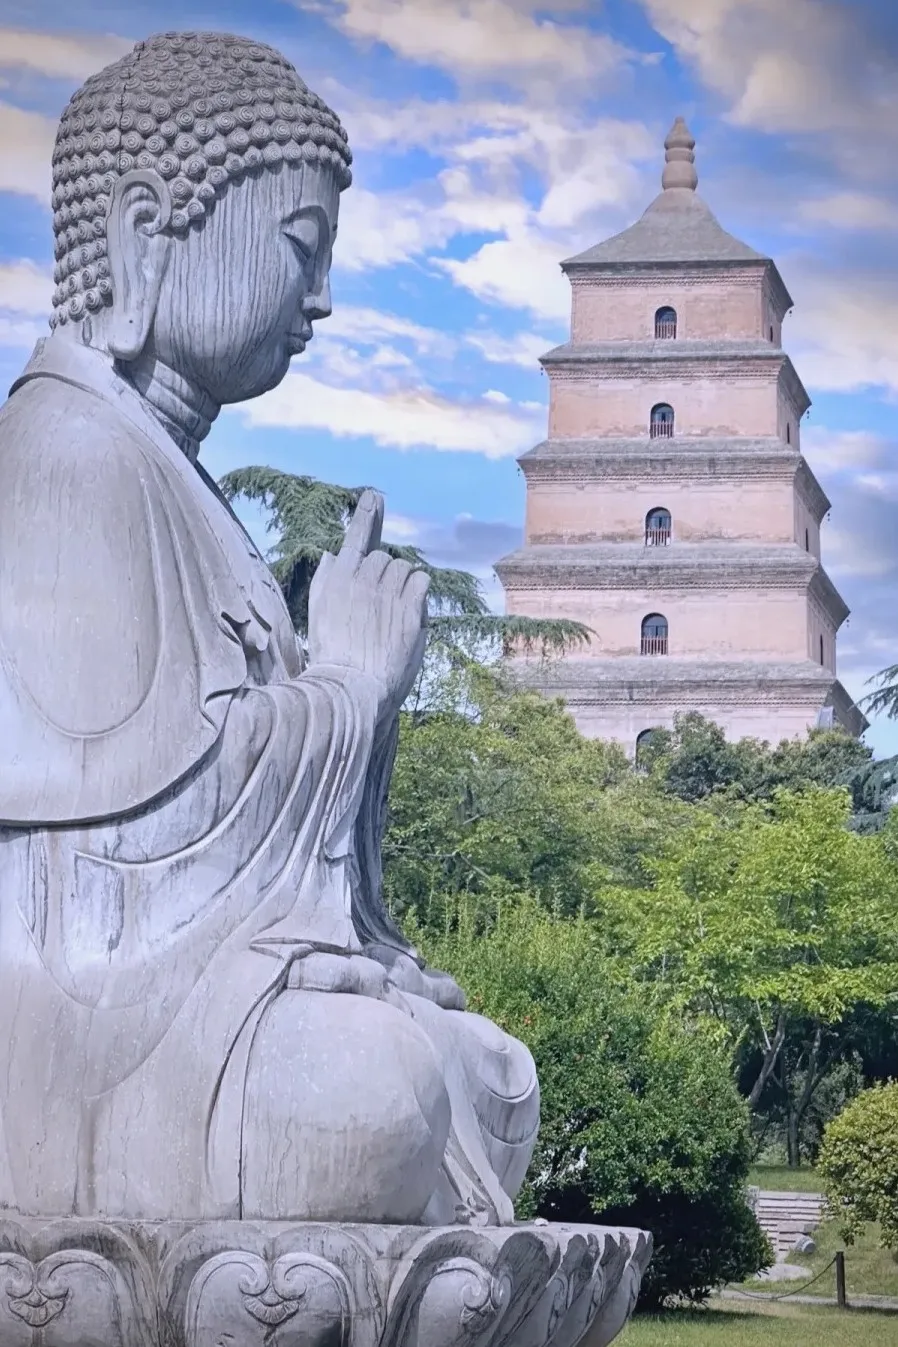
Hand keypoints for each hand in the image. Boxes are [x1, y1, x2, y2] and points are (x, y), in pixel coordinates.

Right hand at [307, 490, 429, 714]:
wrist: (351, 688)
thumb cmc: (332, 657)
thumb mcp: (318, 615)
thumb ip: (326, 581)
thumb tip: (332, 553)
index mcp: (337, 579)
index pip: (356, 538)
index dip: (366, 515)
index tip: (375, 495)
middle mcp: (361, 578)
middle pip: (384, 558)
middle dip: (386, 577)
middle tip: (380, 610)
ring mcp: (387, 590)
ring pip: (405, 570)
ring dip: (403, 587)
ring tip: (392, 618)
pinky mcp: (409, 606)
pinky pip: (421, 582)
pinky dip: (419, 594)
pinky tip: (408, 616)